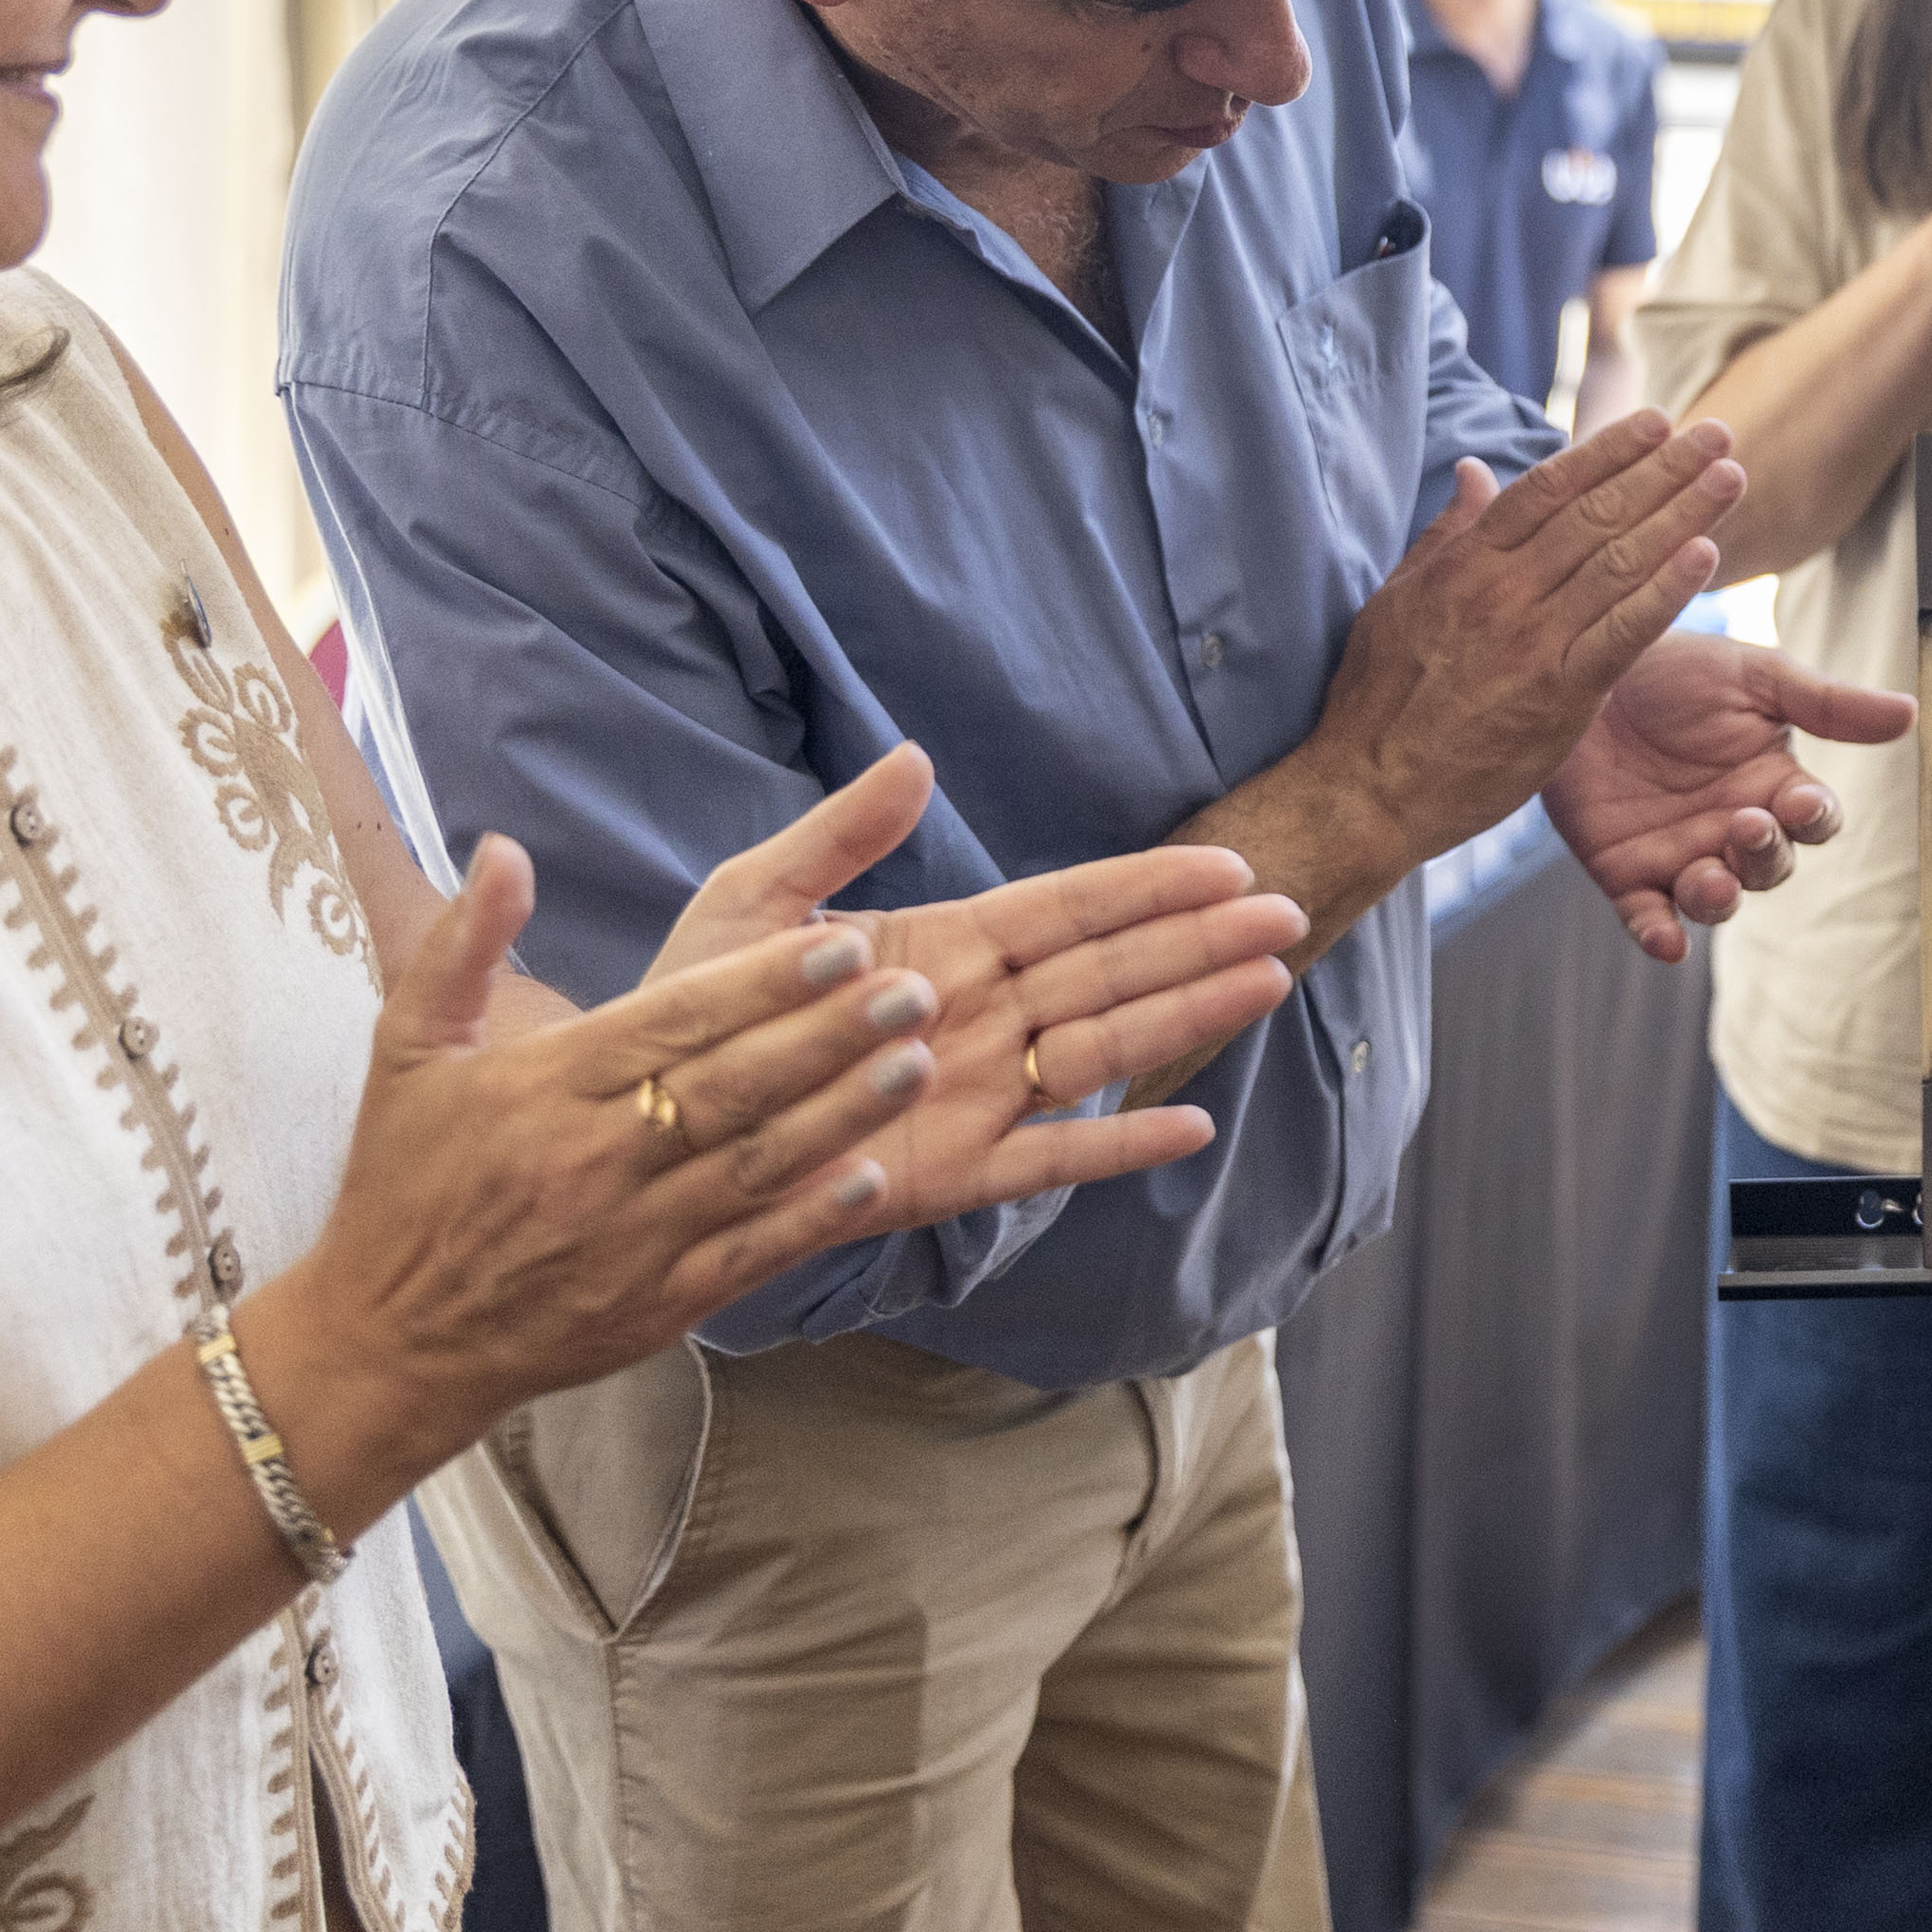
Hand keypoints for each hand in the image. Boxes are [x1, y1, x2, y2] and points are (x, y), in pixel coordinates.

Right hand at [288, 832, 1229, 1450]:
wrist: (386, 1342)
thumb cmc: (405, 1181)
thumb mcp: (407, 1049)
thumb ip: (460, 945)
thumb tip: (504, 848)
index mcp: (545, 1088)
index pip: (673, 1024)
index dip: (762, 984)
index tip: (840, 941)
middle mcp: (596, 1160)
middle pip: (732, 1089)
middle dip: (829, 1037)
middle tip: (916, 990)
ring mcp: (633, 1237)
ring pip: (755, 1167)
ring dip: (844, 1115)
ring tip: (919, 1061)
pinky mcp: (657, 1305)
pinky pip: (747, 1255)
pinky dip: (812, 1218)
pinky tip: (875, 1176)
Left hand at [640, 744, 1307, 1201]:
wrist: (645, 1126)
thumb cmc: (694, 1013)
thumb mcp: (752, 903)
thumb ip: (838, 836)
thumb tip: (915, 757)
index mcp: (944, 948)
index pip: (1067, 908)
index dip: (1147, 887)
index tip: (1225, 866)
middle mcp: (976, 1019)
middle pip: (1110, 972)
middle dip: (1197, 942)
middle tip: (1286, 913)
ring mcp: (972, 1096)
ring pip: (1101, 1049)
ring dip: (1184, 1016)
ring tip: (1267, 982)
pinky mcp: (950, 1174)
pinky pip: (1048, 1162)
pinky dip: (1117, 1149)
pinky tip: (1189, 1129)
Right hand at [1315, 412, 1746, 871]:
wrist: (1367, 789)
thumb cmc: (1378, 696)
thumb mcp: (1396, 599)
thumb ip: (1445, 534)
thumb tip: (1472, 469)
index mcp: (1464, 564)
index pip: (1548, 486)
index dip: (1607, 450)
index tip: (1656, 422)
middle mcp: (1502, 592)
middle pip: (1597, 514)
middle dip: (1663, 469)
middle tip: (1717, 435)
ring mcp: (1532, 642)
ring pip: (1620, 562)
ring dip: (1682, 514)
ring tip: (1729, 477)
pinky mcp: (1558, 697)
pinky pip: (1623, 633)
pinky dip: (1666, 591)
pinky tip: (1705, 554)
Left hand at [1545, 631, 1920, 958]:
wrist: (1582, 663)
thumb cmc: (1676, 667)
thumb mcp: (1757, 676)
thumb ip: (1828, 703)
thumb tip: (1910, 712)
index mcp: (1772, 784)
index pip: (1812, 819)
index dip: (1812, 819)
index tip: (1798, 803)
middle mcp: (1732, 827)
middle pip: (1770, 868)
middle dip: (1764, 856)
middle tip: (1746, 826)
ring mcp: (1680, 854)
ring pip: (1716, 900)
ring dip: (1719, 899)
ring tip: (1709, 878)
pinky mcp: (1624, 872)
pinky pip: (1647, 918)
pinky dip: (1659, 936)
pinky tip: (1666, 941)